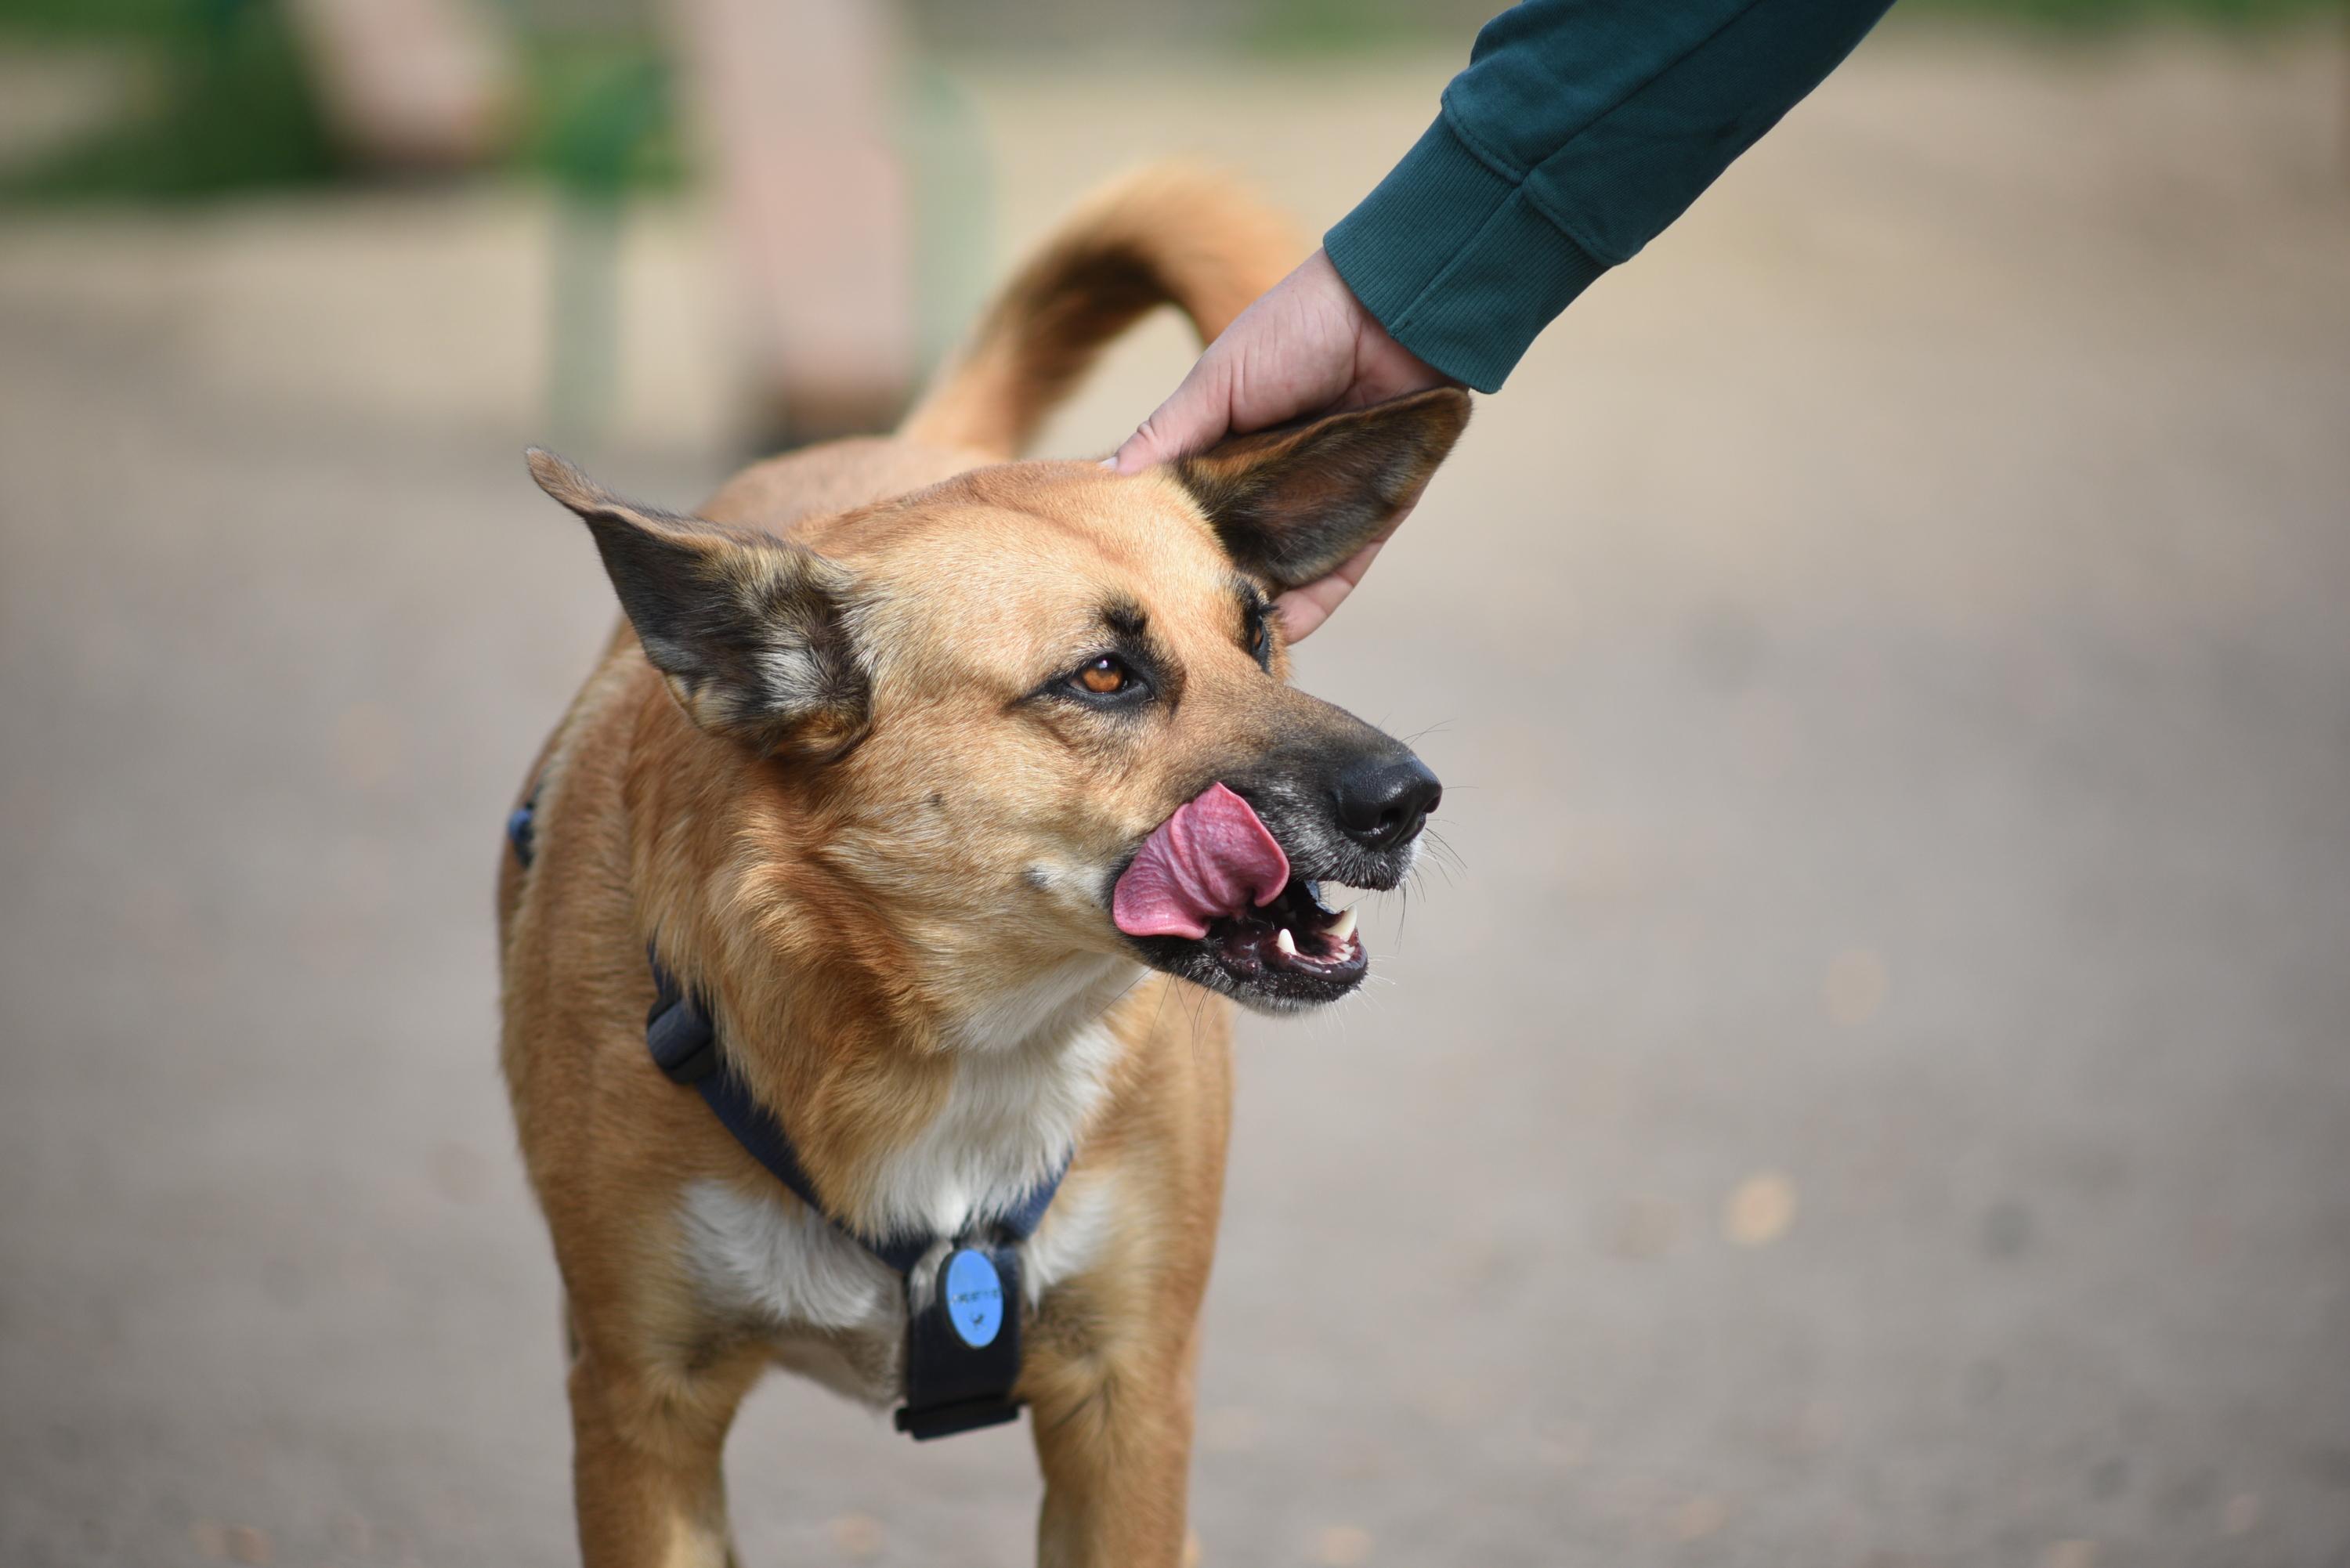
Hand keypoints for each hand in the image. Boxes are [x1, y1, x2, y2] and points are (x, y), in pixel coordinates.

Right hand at [1112, 248, 1454, 641]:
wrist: (1393, 312)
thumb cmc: (1298, 328)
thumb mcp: (1215, 381)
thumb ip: (1167, 435)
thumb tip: (1107, 482)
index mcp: (1230, 449)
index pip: (1190, 513)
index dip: (1163, 548)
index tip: (1132, 588)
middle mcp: (1275, 483)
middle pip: (1236, 554)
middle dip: (1208, 594)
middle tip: (1175, 639)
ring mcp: (1323, 504)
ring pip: (1284, 576)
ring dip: (1256, 614)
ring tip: (1222, 658)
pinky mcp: (1373, 517)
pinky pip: (1337, 576)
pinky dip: (1310, 607)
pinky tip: (1277, 638)